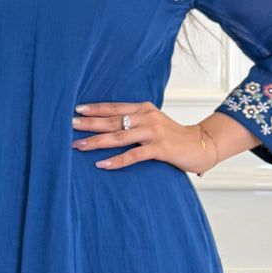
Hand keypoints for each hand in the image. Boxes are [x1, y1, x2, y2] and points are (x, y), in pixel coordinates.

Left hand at [71, 101, 216, 173]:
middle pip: (112, 120)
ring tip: (78, 145)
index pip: (114, 107)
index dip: (95, 108)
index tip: (76, 109)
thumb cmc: (173, 136)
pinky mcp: (160, 148)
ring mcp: (154, 132)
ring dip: (96, 141)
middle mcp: (147, 117)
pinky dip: (116, 160)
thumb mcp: (153, 122)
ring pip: (119, 136)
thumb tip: (108, 125)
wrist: (201, 145)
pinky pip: (134, 155)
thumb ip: (134, 121)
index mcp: (144, 108)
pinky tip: (102, 165)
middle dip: (89, 123)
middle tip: (70, 125)